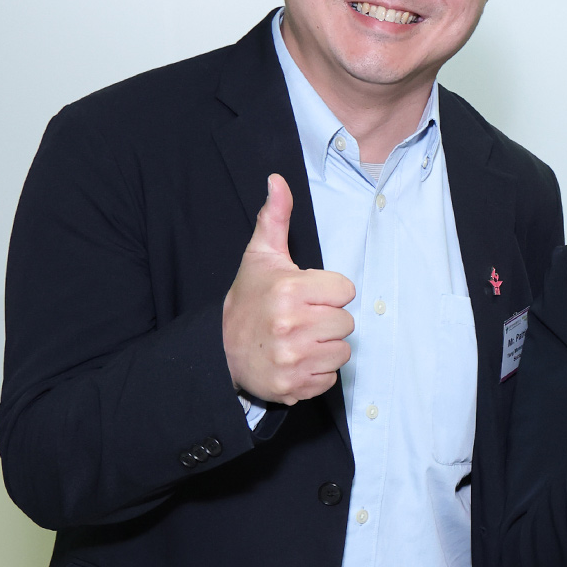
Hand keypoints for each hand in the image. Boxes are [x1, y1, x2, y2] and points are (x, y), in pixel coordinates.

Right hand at [223, 174, 356, 403]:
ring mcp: (291, 359)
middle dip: (328, 320)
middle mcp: (291, 326)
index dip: (330, 292)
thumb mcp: (261, 256)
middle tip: (302, 318)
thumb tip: (278, 180)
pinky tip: (297, 359)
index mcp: (289, 290)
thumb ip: (275, 217)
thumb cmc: (249, 299)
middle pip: (347, 323)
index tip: (308, 294)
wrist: (220, 349)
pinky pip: (330, 378)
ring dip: (326, 347)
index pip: (346, 291)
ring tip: (300, 338)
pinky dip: (317, 372)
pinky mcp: (293, 386)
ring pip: (342, 351)